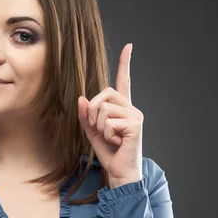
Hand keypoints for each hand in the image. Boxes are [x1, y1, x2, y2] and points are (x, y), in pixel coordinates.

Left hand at [78, 43, 143, 183]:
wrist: (120, 172)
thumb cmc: (108, 152)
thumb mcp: (91, 131)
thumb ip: (86, 115)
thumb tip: (81, 98)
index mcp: (122, 108)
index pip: (124, 81)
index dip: (125, 63)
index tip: (129, 46)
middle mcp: (131, 108)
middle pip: (105, 93)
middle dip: (93, 110)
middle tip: (98, 128)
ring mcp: (135, 115)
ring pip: (104, 109)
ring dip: (100, 126)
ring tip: (110, 138)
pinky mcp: (135, 125)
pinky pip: (109, 122)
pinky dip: (107, 134)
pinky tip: (117, 142)